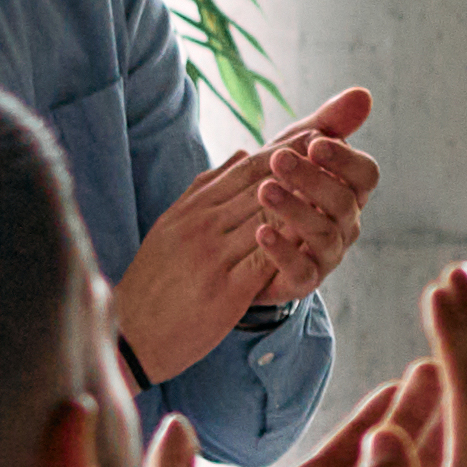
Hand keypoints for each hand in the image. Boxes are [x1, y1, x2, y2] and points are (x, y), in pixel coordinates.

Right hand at [113, 87, 378, 386]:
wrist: (131, 333)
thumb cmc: (155, 280)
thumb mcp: (173, 226)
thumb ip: (207, 190)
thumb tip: (241, 154)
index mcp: (192, 208)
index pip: (244, 170)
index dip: (282, 150)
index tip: (314, 133)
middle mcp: (201, 225)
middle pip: (259, 186)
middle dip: (299, 165)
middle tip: (335, 146)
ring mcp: (211, 256)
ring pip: (264, 217)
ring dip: (301, 197)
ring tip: (334, 180)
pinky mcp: (223, 289)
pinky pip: (263, 259)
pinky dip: (290, 242)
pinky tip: (315, 233)